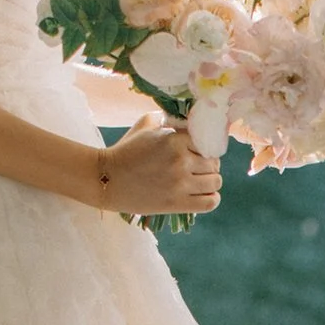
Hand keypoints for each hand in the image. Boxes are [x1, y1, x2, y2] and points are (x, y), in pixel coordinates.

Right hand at [96, 116, 222, 219]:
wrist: (108, 179)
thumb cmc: (126, 150)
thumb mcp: (145, 126)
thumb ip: (168, 120)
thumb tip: (187, 121)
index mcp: (174, 140)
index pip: (207, 142)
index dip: (204, 147)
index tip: (197, 152)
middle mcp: (180, 161)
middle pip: (214, 163)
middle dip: (208, 164)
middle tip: (198, 167)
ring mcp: (180, 184)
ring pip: (216, 182)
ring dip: (210, 181)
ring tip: (199, 181)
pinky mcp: (177, 204)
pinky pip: (210, 202)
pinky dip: (211, 198)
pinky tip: (202, 194)